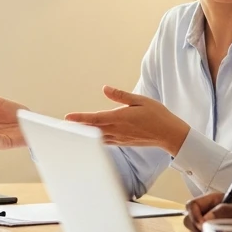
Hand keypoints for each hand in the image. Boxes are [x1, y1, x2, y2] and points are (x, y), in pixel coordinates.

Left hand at [64, 86, 191, 154]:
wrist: (169, 134)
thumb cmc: (157, 114)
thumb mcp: (140, 100)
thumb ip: (121, 95)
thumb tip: (105, 89)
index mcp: (120, 118)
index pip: (95, 118)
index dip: (80, 118)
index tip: (68, 118)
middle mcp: (117, 130)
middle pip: (92, 129)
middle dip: (77, 127)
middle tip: (62, 125)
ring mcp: (119, 138)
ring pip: (97, 136)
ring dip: (84, 134)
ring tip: (71, 131)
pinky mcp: (123, 142)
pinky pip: (105, 141)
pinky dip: (95, 139)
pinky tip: (90, 137)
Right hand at [184, 192, 231, 231]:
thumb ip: (223, 212)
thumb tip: (206, 221)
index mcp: (215, 200)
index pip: (192, 205)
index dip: (194, 216)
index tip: (202, 226)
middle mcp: (210, 211)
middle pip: (189, 218)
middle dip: (195, 228)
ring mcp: (210, 225)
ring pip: (192, 230)